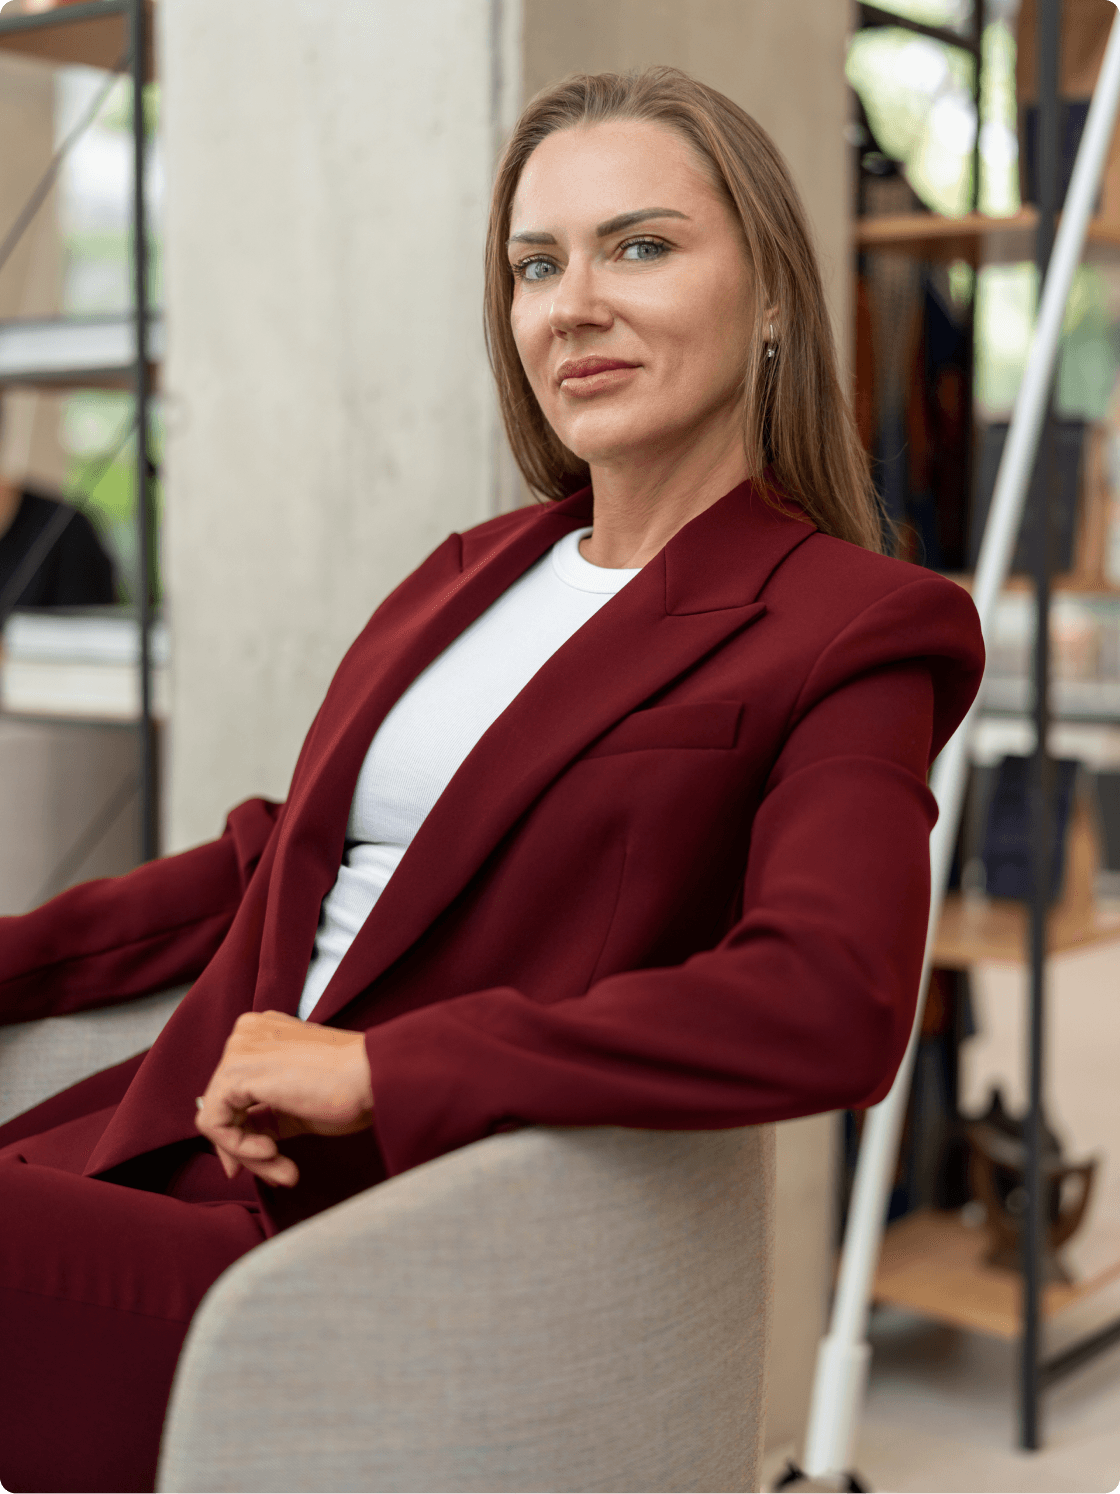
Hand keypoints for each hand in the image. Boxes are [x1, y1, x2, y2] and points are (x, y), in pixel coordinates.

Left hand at [194, 1010, 373, 1187]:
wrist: (374, 1076)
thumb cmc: (351, 1087)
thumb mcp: (297, 1105)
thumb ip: (265, 1118)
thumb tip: (235, 1152)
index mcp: (262, 1035)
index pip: (234, 1093)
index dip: (244, 1134)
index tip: (269, 1160)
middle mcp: (245, 1034)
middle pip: (223, 1105)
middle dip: (248, 1149)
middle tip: (280, 1173)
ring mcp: (238, 1049)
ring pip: (218, 1117)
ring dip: (248, 1155)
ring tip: (282, 1171)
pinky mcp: (236, 1071)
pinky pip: (215, 1123)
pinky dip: (239, 1148)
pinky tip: (272, 1153)